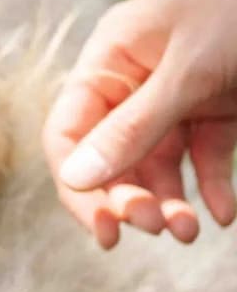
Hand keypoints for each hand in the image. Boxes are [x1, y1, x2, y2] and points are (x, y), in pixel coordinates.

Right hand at [42, 0, 236, 248]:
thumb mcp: (188, 71)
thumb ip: (135, 127)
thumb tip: (75, 180)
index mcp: (110, 60)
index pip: (70, 133)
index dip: (78, 185)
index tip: (107, 230)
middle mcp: (135, 80)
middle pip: (111, 155)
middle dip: (130, 197)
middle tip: (160, 228)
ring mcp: (177, 94)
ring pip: (157, 163)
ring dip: (170, 200)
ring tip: (190, 232)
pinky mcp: (216, 105)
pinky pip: (203, 156)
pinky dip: (210, 186)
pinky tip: (222, 214)